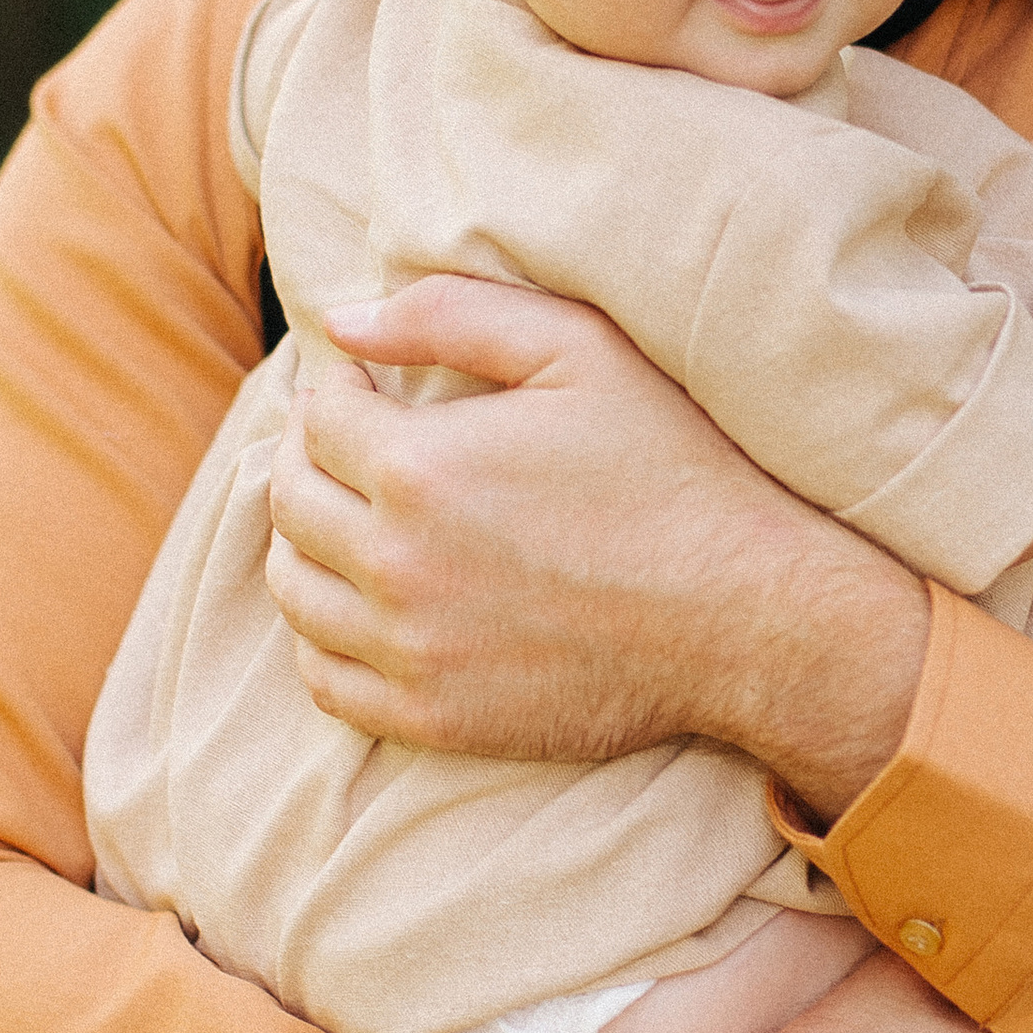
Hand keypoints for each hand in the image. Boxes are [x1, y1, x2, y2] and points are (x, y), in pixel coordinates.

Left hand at [264, 276, 930, 817]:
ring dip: (304, 541)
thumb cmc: (671, 469)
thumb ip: (450, 316)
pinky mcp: (433, 717)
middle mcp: (394, 564)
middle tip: (346, 441)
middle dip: (305, 455)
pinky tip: (362, 604)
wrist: (743, 615)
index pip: (317, 416)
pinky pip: (326, 680)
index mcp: (419, 468)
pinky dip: (323, 637)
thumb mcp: (580, 350)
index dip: (333, 386)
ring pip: (295, 591)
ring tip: (348, 516)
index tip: (363, 382)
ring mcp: (410, 650)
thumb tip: (341, 320)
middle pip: (289, 500)